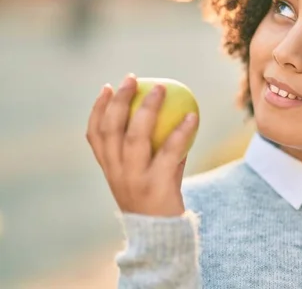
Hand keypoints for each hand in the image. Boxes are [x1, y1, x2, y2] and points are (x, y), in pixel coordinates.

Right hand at [86, 73, 198, 216]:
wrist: (161, 235)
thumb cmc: (155, 197)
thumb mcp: (143, 173)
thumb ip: (148, 149)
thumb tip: (168, 112)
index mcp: (109, 168)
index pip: (95, 134)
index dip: (98, 109)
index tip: (107, 87)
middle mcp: (117, 172)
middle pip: (111, 129)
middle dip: (119, 100)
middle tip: (132, 78)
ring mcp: (135, 179)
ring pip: (136, 137)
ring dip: (148, 109)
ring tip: (162, 88)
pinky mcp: (157, 185)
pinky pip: (171, 152)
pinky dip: (181, 132)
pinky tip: (193, 115)